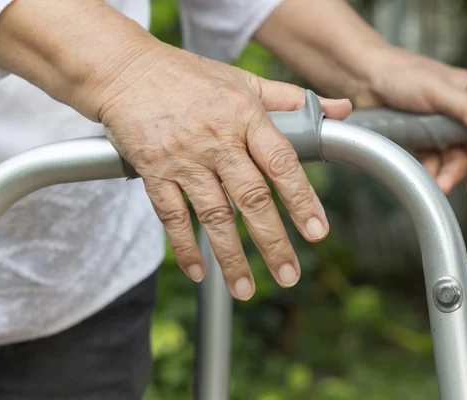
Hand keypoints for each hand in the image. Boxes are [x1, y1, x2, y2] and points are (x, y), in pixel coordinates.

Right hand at [93, 44, 351, 299]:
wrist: (124, 69)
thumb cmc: (189, 76)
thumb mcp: (244, 80)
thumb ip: (292, 100)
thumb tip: (342, 110)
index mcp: (245, 116)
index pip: (281, 162)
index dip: (302, 199)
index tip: (317, 232)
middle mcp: (216, 139)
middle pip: (251, 198)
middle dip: (272, 242)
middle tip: (289, 275)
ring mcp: (183, 158)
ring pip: (213, 214)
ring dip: (231, 256)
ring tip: (245, 289)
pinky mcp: (152, 170)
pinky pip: (170, 215)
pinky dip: (184, 246)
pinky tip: (198, 272)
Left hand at [348, 46, 466, 201]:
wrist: (363, 78)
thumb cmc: (401, 73)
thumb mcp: (436, 89)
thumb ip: (466, 108)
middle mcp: (462, 113)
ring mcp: (442, 129)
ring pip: (456, 159)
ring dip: (451, 174)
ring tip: (440, 185)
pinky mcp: (422, 142)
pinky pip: (433, 163)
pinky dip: (431, 173)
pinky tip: (426, 180)